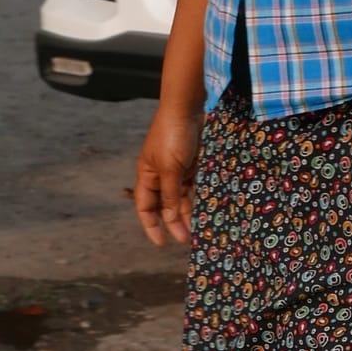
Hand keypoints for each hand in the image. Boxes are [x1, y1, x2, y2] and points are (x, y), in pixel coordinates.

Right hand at [135, 101, 203, 245]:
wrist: (188, 107)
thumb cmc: (173, 135)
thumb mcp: (170, 169)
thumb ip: (169, 195)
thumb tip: (168, 219)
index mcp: (147, 175)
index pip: (145, 207)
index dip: (151, 226)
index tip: (161, 243)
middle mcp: (160, 174)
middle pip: (164, 205)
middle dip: (173, 223)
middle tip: (187, 240)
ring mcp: (176, 168)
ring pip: (180, 197)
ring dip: (187, 212)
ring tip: (199, 228)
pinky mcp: (192, 162)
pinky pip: (193, 186)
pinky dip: (198, 197)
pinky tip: (207, 208)